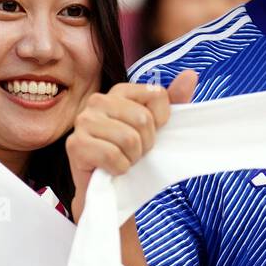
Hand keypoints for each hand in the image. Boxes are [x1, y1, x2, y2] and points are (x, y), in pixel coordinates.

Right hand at [66, 69, 197, 220]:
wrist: (110, 190)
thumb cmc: (133, 154)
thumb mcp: (158, 126)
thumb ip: (175, 100)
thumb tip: (190, 74)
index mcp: (119, 91)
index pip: (157, 95)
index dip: (161, 122)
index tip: (150, 134)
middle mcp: (98, 100)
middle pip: (143, 119)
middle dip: (146, 144)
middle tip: (135, 152)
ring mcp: (83, 121)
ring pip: (129, 139)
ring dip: (132, 158)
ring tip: (124, 160)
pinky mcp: (75, 144)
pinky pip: (112, 156)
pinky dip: (119, 168)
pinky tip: (113, 169)